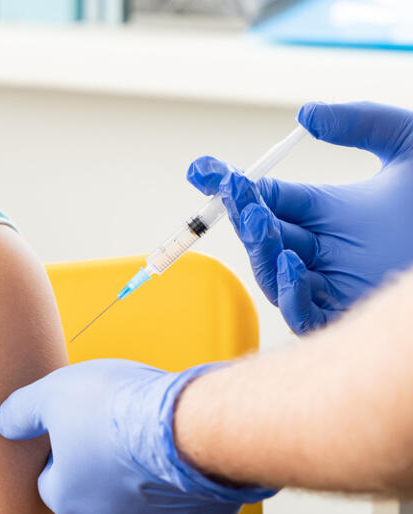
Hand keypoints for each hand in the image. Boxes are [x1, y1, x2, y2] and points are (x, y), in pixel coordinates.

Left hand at [0, 359, 274, 513]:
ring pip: (137, 500)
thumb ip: (21, 412)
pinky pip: (179, 504)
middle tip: (118, 425)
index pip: (51, 477)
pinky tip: (180, 453)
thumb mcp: (51, 394)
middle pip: (94, 491)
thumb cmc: (116, 408)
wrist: (188, 425)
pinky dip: (177, 483)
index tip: (81, 421)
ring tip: (151, 436)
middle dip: (102, 463)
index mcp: (64, 498)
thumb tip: (4, 424)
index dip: (64, 446)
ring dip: (139, 475)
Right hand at [188, 102, 412, 333]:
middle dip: (243, 215)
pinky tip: (290, 265)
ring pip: (273, 275)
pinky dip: (289, 293)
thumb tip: (307, 115)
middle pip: (262, 236)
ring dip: (260, 251)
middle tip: (240, 195)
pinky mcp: (346, 316)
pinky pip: (303, 315)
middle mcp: (322, 250)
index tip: (203, 169)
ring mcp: (332, 285)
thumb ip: (361, 122)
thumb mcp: (409, 144)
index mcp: (327, 212)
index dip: (230, 185)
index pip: (265, 199)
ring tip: (262, 225)